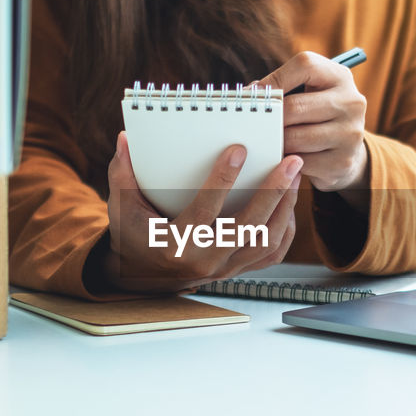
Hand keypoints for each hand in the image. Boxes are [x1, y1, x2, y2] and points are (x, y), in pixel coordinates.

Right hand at [102, 131, 301, 292]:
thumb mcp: (121, 207)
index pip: (204, 211)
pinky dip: (285, 230)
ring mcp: (224, 269)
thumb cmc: (134, 235)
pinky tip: (289, 204)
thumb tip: (125, 138)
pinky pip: (271, 255)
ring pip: (267, 242)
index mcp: (175, 245)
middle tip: (290, 161)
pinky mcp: (237, 271)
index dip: (222, 179)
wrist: (142, 277)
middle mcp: (204, 261)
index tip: (239, 149)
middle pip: (249, 227)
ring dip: (285, 208)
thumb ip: (121, 172)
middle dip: (274, 192)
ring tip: (294, 177)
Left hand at [258, 51, 369, 193]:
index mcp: (340, 77)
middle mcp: (351, 102)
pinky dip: (287, 161)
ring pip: (295, 138)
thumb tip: (250, 94)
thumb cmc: (318, 114)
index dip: (274, 78)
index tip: (255, 94)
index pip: (304, 66)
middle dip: (270, 118)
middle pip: (294, 106)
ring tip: (270, 140)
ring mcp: (350, 133)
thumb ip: (283, 87)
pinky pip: (300, 162)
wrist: (347, 148)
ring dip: (277, 142)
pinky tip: (284, 157)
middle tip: (255, 124)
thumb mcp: (309, 91)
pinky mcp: (343, 161)